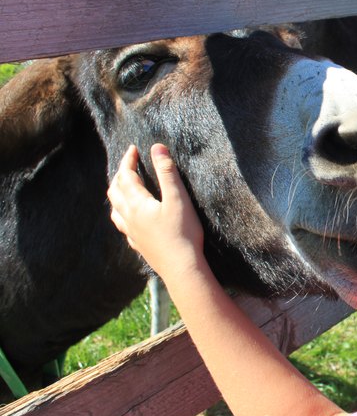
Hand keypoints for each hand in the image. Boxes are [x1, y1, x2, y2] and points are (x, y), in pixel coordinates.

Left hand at [108, 144, 205, 282]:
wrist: (182, 268)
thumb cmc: (183, 233)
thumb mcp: (178, 198)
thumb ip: (167, 172)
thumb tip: (157, 147)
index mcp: (137, 204)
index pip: (126, 176)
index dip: (128, 160)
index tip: (133, 149)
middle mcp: (129, 218)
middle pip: (115, 192)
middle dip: (120, 175)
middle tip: (130, 164)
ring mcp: (132, 233)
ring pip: (115, 210)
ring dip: (117, 195)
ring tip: (124, 188)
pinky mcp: (139, 245)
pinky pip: (122, 226)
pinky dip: (122, 215)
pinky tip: (130, 218)